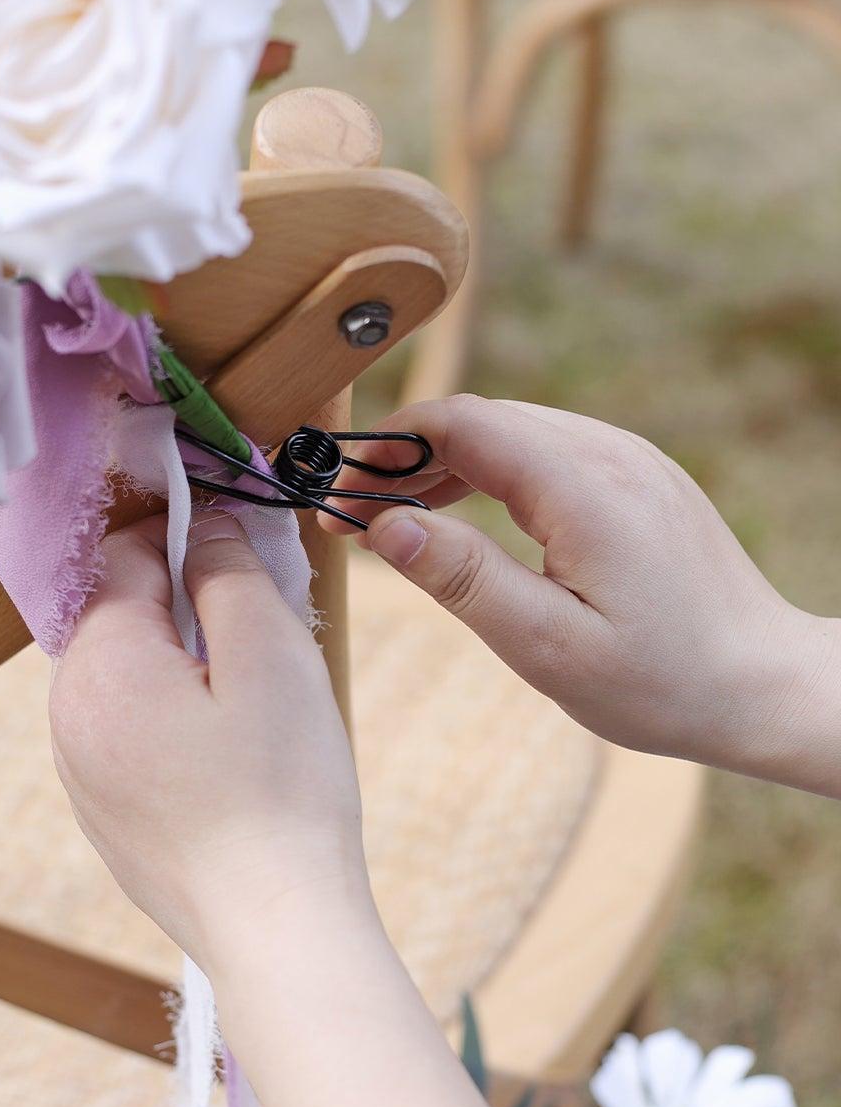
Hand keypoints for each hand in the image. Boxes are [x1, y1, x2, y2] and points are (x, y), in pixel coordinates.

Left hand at [49, 512, 368, 974]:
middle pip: (114, 612)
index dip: (182, 530)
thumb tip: (207, 525)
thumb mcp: (271, 656)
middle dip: (178, 596)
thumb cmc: (281, 791)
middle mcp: (67, 713)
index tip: (239, 535)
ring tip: (249, 684)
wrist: (273, 929)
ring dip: (174, 655)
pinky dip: (167, 712)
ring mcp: (77, 770)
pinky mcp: (103, 814)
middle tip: (257, 612)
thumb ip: (230, 573)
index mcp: (101, 663)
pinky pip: (124, 730)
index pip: (123, 553)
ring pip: (120, 673)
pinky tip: (227, 745)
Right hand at [321, 395, 840, 792]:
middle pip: (481, 420)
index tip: (337, 498)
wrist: (768, 686)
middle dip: (405, 457)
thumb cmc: (663, 683)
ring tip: (398, 521)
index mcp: (582, 485)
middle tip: (352, 517)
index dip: (384, 451)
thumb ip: (462, 576)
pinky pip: (549, 451)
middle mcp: (609, 451)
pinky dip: (493, 474)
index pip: (459, 423)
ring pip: (513, 431)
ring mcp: (631, 459)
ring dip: (446, 465)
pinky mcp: (641, 477)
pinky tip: (467, 519)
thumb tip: (382, 524)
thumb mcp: (547, 646)